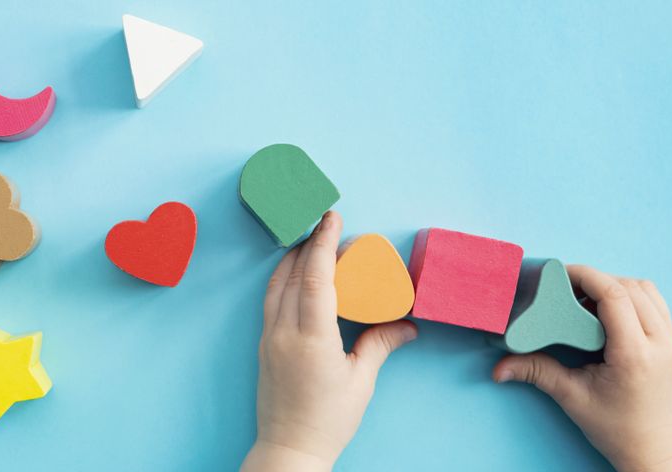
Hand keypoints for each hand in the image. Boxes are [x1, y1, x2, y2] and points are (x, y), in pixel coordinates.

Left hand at [241, 211, 417, 470]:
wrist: (289, 449)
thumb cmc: (328, 420)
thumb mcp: (361, 382)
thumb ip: (380, 345)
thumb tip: (407, 325)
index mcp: (311, 339)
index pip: (314, 277)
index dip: (324, 243)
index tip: (332, 218)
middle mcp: (284, 332)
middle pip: (293, 273)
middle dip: (312, 244)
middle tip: (330, 226)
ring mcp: (269, 338)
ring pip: (276, 284)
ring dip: (293, 258)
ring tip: (312, 242)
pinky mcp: (264, 345)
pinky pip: (270, 300)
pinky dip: (283, 278)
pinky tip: (296, 275)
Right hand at [493, 265, 671, 470]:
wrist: (655, 451)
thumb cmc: (617, 429)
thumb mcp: (572, 398)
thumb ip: (536, 372)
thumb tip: (499, 367)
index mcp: (635, 354)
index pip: (615, 295)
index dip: (586, 276)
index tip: (560, 273)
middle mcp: (661, 343)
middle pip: (630, 287)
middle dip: (596, 279)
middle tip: (566, 288)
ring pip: (646, 290)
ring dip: (615, 285)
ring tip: (587, 299)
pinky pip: (656, 303)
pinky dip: (631, 296)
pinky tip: (608, 310)